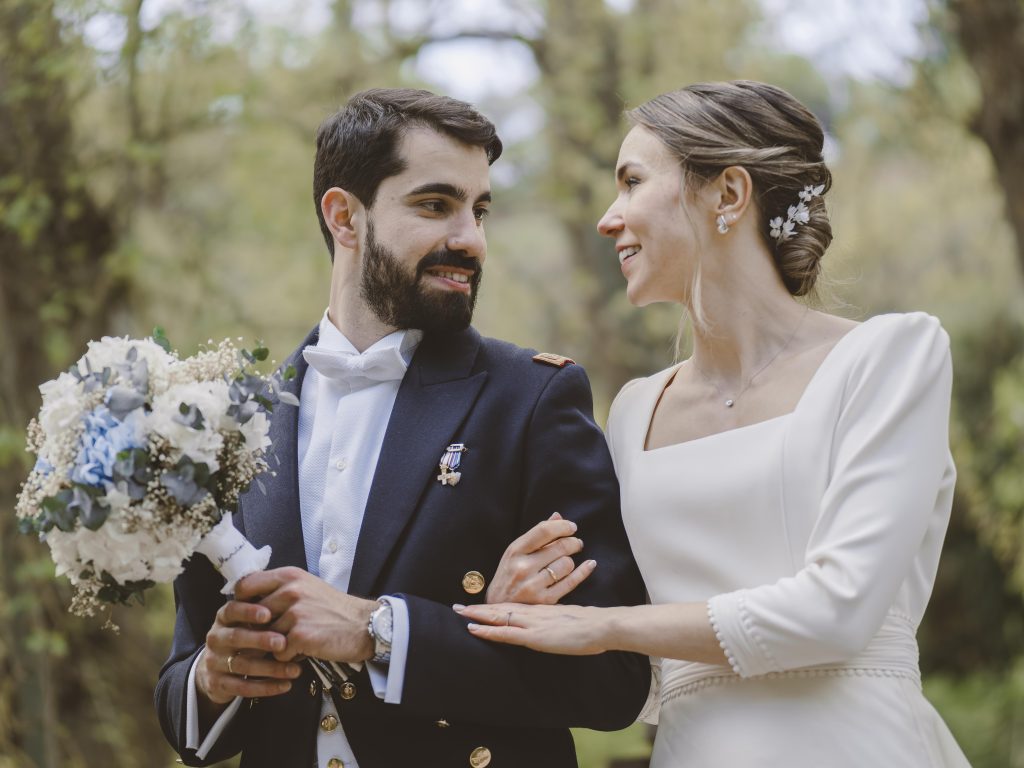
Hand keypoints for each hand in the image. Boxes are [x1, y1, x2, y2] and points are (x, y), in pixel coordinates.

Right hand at [197, 600, 301, 706]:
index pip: (232, 610)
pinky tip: (286, 685)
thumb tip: (293, 605)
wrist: (213, 669)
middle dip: (260, 640)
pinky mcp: (217, 684)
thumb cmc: (242, 638)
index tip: (268, 614)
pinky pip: (243, 688)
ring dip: (271, 668)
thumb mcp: (246, 622)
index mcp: (223, 619)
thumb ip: (264, 613)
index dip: (248, 612)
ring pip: (242, 665)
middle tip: (283, 643)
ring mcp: (214, 662)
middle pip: (235, 637)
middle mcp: (216, 638)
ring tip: (295, 670)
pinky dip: (266, 687)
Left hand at [234, 567, 375, 663]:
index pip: (245, 586)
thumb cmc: (334, 609)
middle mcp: (290, 590)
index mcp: (289, 576)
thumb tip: (247, 605)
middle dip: (261, 631)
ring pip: (265, 638)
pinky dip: (289, 657)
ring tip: (298, 641)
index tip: (247, 616)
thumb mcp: (306, 587)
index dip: (241, 603)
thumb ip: (279, 590)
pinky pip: (279, 653)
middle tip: (278, 636)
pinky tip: (306, 650)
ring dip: (277, 646)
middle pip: (252, 617)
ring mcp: (295, 612)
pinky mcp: (300, 635)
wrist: (364, 625)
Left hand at [456, 601, 610, 655]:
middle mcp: (533, 613)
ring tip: (459, 611)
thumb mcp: (571, 617)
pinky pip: (505, 633)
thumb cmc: (592, 624)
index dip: (495, 605)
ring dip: (477, 615)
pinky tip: (474, 628)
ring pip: (498, 617)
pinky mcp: (534, 636)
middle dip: (478, 608)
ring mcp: (532, 623)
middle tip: (458, 606)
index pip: (513, 606)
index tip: (479, 605)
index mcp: (542, 609)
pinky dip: (487, 630)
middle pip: (500, 608)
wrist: (601, 625)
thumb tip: (556, 623)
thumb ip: (558, 619)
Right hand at [486, 512, 595, 604]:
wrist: (497, 607)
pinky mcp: (544, 601)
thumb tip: (558, 516)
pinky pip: (571, 582)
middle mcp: (523, 568)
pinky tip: (590, 564)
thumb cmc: (509, 574)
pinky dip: (584, 571)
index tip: (572, 527)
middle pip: (560, 547)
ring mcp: (533, 586)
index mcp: (515, 551)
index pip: (544, 530)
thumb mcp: (516, 552)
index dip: (562, 526)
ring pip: (566, 564)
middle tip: (576, 543)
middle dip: (573, 542)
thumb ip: (537, 534)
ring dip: (571, 561)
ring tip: (566, 562)